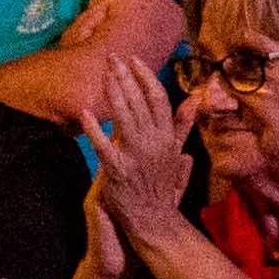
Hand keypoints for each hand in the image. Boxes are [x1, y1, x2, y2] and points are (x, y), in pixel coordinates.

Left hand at [72, 48, 186, 237]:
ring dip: (114, 94)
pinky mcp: (118, 172)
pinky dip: (94, 130)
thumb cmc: (161, 187)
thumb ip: (182, 126)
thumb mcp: (177, 154)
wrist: (154, 221)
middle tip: (112, 57)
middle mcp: (154, 143)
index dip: (146, 77)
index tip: (134, 60)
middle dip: (126, 76)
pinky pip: (104, 148)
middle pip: (140, 102)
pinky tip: (84, 113)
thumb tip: (194, 102)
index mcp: (167, 137)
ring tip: (104, 74)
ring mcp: (136, 157)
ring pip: (125, 118)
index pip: (159, 99)